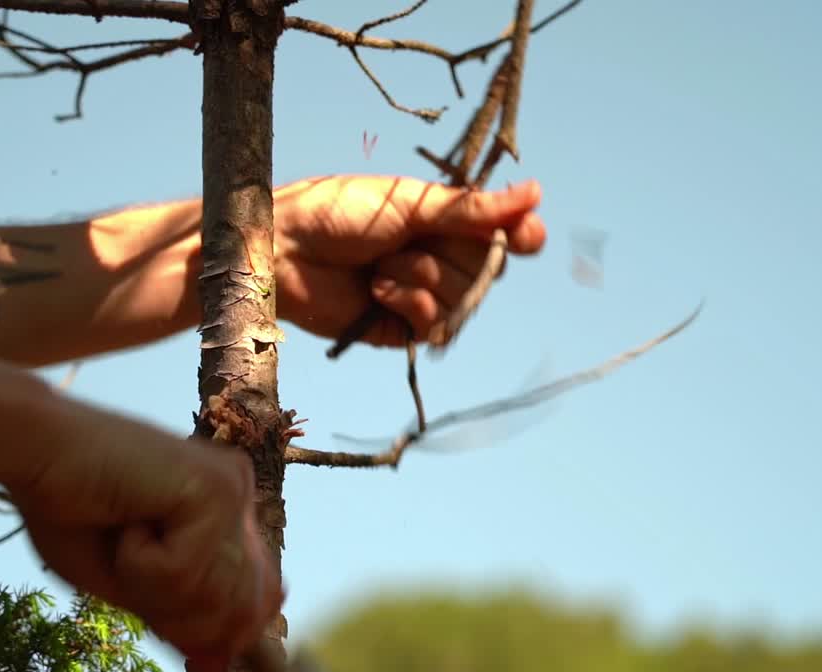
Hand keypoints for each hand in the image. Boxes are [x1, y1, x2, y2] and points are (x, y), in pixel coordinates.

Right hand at [7, 400, 281, 671]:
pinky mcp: (217, 487)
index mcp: (222, 512)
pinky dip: (141, 562)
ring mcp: (232, 489)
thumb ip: (176, 618)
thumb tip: (218, 667)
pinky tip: (127, 518)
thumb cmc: (67, 509)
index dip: (245, 635)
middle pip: (238, 609)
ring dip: (152, 586)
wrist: (30, 450)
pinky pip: (186, 572)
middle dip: (177, 612)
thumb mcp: (128, 584)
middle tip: (130, 560)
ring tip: (125, 534)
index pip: (257, 591)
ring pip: (213, 596)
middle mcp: (237, 497)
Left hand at [273, 175, 546, 346]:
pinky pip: (437, 324)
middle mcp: (440, 257)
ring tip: (382, 264)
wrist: (286, 249)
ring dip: (424, 277)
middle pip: (489, 268)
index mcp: (444, 220)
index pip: (504, 234)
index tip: (527, 235)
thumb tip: (535, 193)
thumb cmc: (340, 212)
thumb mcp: (411, 203)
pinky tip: (378, 290)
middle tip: (411, 239)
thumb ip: (471, 208)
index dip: (520, 236)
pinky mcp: (402, 327)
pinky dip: (411, 303)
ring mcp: (423, 294)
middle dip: (452, 253)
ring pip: (464, 299)